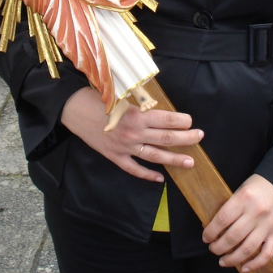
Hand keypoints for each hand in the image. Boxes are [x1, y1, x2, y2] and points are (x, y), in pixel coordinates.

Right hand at [60, 86, 203, 182]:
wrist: (72, 109)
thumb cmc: (97, 97)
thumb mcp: (120, 93)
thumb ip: (140, 100)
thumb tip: (158, 103)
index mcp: (136, 115)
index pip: (166, 119)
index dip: (181, 121)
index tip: (191, 121)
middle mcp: (133, 133)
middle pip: (166, 138)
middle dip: (186, 139)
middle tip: (200, 137)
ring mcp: (124, 147)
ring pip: (155, 156)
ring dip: (174, 159)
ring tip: (190, 162)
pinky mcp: (114, 156)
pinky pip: (134, 169)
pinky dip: (148, 175)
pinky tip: (160, 179)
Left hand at [202, 174, 272, 271]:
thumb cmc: (259, 186)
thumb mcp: (241, 189)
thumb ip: (230, 207)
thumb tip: (212, 227)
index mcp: (244, 198)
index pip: (222, 219)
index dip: (211, 232)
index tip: (205, 238)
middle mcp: (256, 212)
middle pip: (233, 236)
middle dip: (218, 247)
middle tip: (213, 249)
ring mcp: (268, 225)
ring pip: (248, 249)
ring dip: (232, 259)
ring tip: (223, 261)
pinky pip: (267, 254)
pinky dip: (255, 264)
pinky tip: (244, 268)